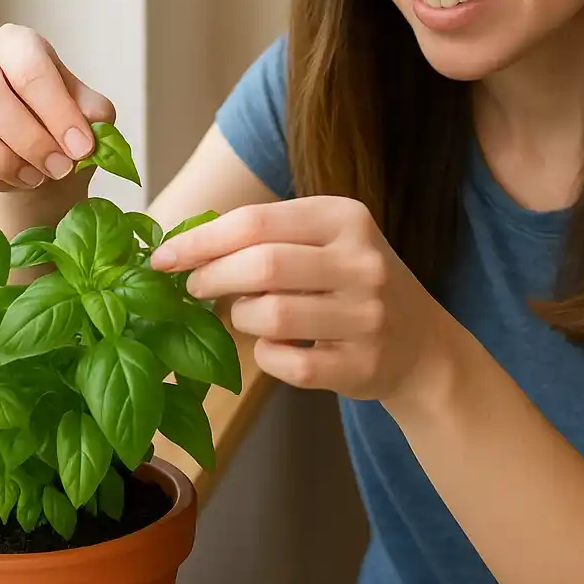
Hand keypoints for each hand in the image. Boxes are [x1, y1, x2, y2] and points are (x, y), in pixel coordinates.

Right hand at [0, 23, 114, 192]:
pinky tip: (7, 181)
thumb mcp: (88, 116)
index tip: (82, 148)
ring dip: (2, 161)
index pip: (29, 68)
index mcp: (17, 44)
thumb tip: (94, 119)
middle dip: (29, 140)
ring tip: (35, 178)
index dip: (57, 111)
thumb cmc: (61, 130)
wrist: (37, 167)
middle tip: (59, 168)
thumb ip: (94, 113)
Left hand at [149, 196, 452, 404]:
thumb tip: (180, 247)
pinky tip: (275, 349)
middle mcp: (362, 262)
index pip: (255, 222)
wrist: (422, 344)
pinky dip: (267, 358)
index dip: (200, 241)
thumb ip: (265, 237)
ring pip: (271, 317)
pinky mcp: (362, 365)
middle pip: (261, 266)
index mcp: (344, 218)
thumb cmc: (350, 283)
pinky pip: (288, 365)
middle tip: (191, 288)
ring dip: (242, 320)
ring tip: (247, 316)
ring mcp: (367, 316)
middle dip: (211, 278)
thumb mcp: (324, 241)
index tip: (162, 257)